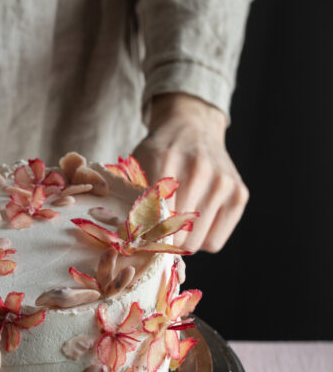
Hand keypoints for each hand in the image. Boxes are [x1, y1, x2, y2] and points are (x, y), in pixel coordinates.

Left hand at [131, 93, 248, 252]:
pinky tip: (196, 221)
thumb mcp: (138, 166)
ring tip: (178, 223)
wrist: (193, 128)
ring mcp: (224, 183)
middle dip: (165, 240)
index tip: (141, 236)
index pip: (153, 219)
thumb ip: (132, 199)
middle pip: (177, 236)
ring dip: (184, 241)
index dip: (145, 235)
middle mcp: (199, 170)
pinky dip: (202, 239)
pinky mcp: (240, 195)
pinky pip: (215, 242)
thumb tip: (132, 239)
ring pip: (197, 243)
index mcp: (165, 160)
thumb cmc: (161, 153)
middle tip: (158, 232)